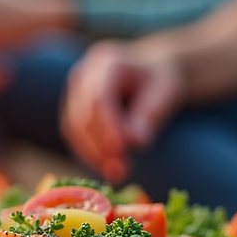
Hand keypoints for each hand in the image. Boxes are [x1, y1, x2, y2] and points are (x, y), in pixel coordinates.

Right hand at [61, 41, 183, 183]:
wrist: (149, 74)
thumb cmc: (159, 81)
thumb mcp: (165, 92)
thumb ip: (150, 114)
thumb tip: (136, 142)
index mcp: (107, 62)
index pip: (99, 96)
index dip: (108, 125)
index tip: (122, 148)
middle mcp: (83, 75)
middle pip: (82, 114)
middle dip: (101, 146)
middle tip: (122, 171)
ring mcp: (73, 93)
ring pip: (73, 129)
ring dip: (93, 155)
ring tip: (117, 174)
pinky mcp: (71, 111)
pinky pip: (74, 137)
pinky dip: (89, 155)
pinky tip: (108, 169)